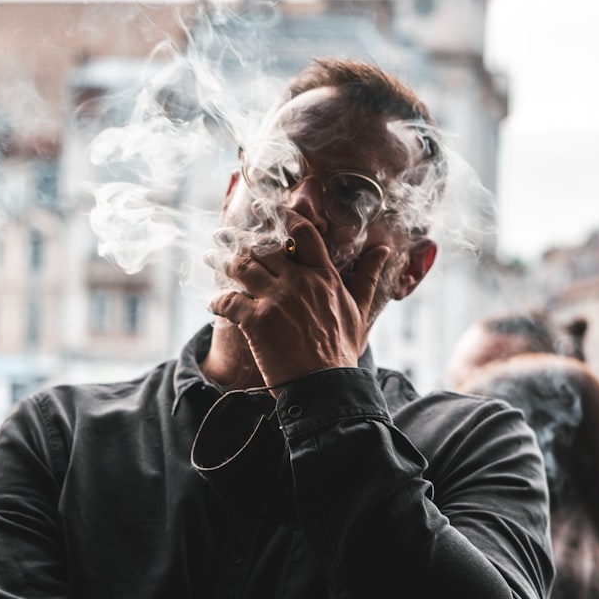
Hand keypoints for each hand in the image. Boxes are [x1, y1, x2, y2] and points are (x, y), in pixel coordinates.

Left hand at [209, 212, 392, 393]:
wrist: (325, 386)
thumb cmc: (341, 352)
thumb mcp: (358, 310)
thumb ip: (366, 276)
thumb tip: (383, 249)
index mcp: (323, 276)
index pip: (304, 234)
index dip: (286, 219)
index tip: (272, 212)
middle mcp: (299, 282)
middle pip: (265, 249)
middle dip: (247, 248)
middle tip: (232, 245)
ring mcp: (276, 299)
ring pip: (243, 267)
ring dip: (229, 267)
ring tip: (222, 268)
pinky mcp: (256, 320)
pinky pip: (228, 301)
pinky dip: (218, 302)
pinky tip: (215, 305)